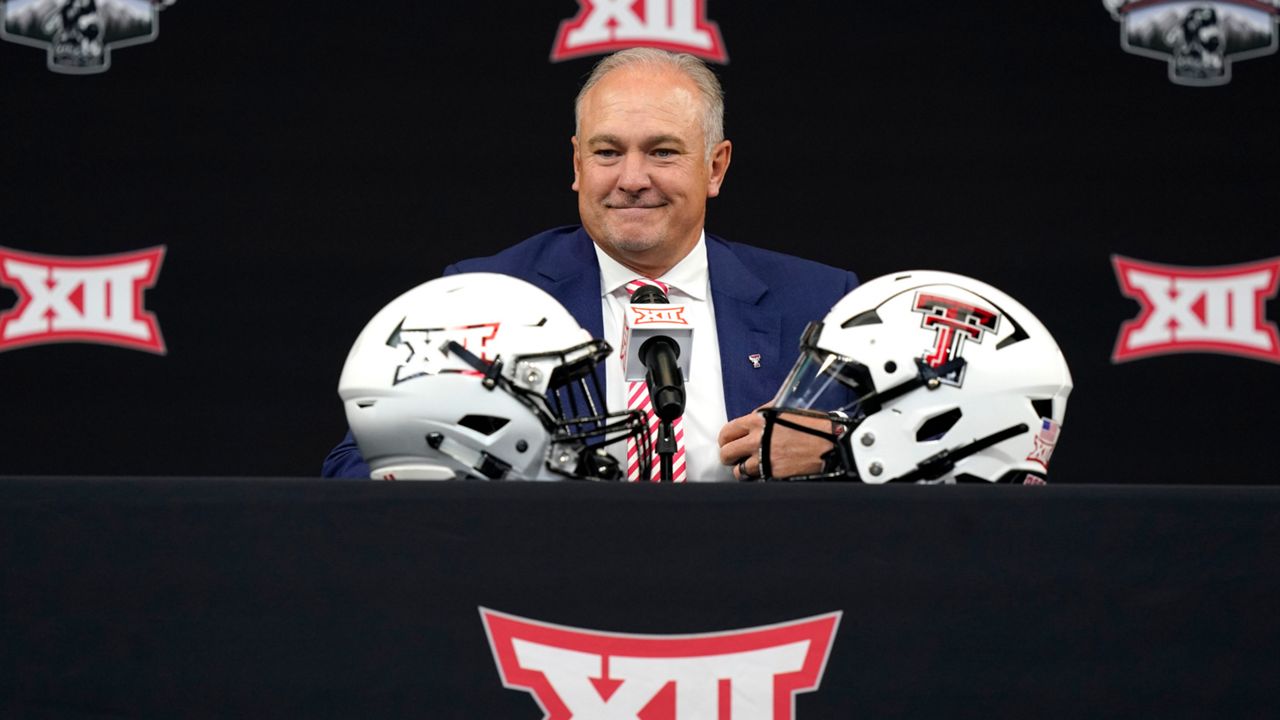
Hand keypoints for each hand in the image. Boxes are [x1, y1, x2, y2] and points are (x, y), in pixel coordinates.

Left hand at [717, 408, 839, 479]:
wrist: (833, 444)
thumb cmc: (815, 425)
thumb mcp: (786, 410)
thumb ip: (764, 414)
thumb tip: (751, 417)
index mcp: (758, 421)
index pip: (727, 432)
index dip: (725, 440)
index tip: (728, 443)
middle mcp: (758, 440)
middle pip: (726, 453)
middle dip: (730, 456)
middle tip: (737, 457)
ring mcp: (765, 460)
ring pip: (739, 471)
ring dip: (744, 470)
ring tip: (754, 466)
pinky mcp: (774, 475)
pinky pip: (756, 480)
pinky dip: (759, 479)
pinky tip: (767, 472)